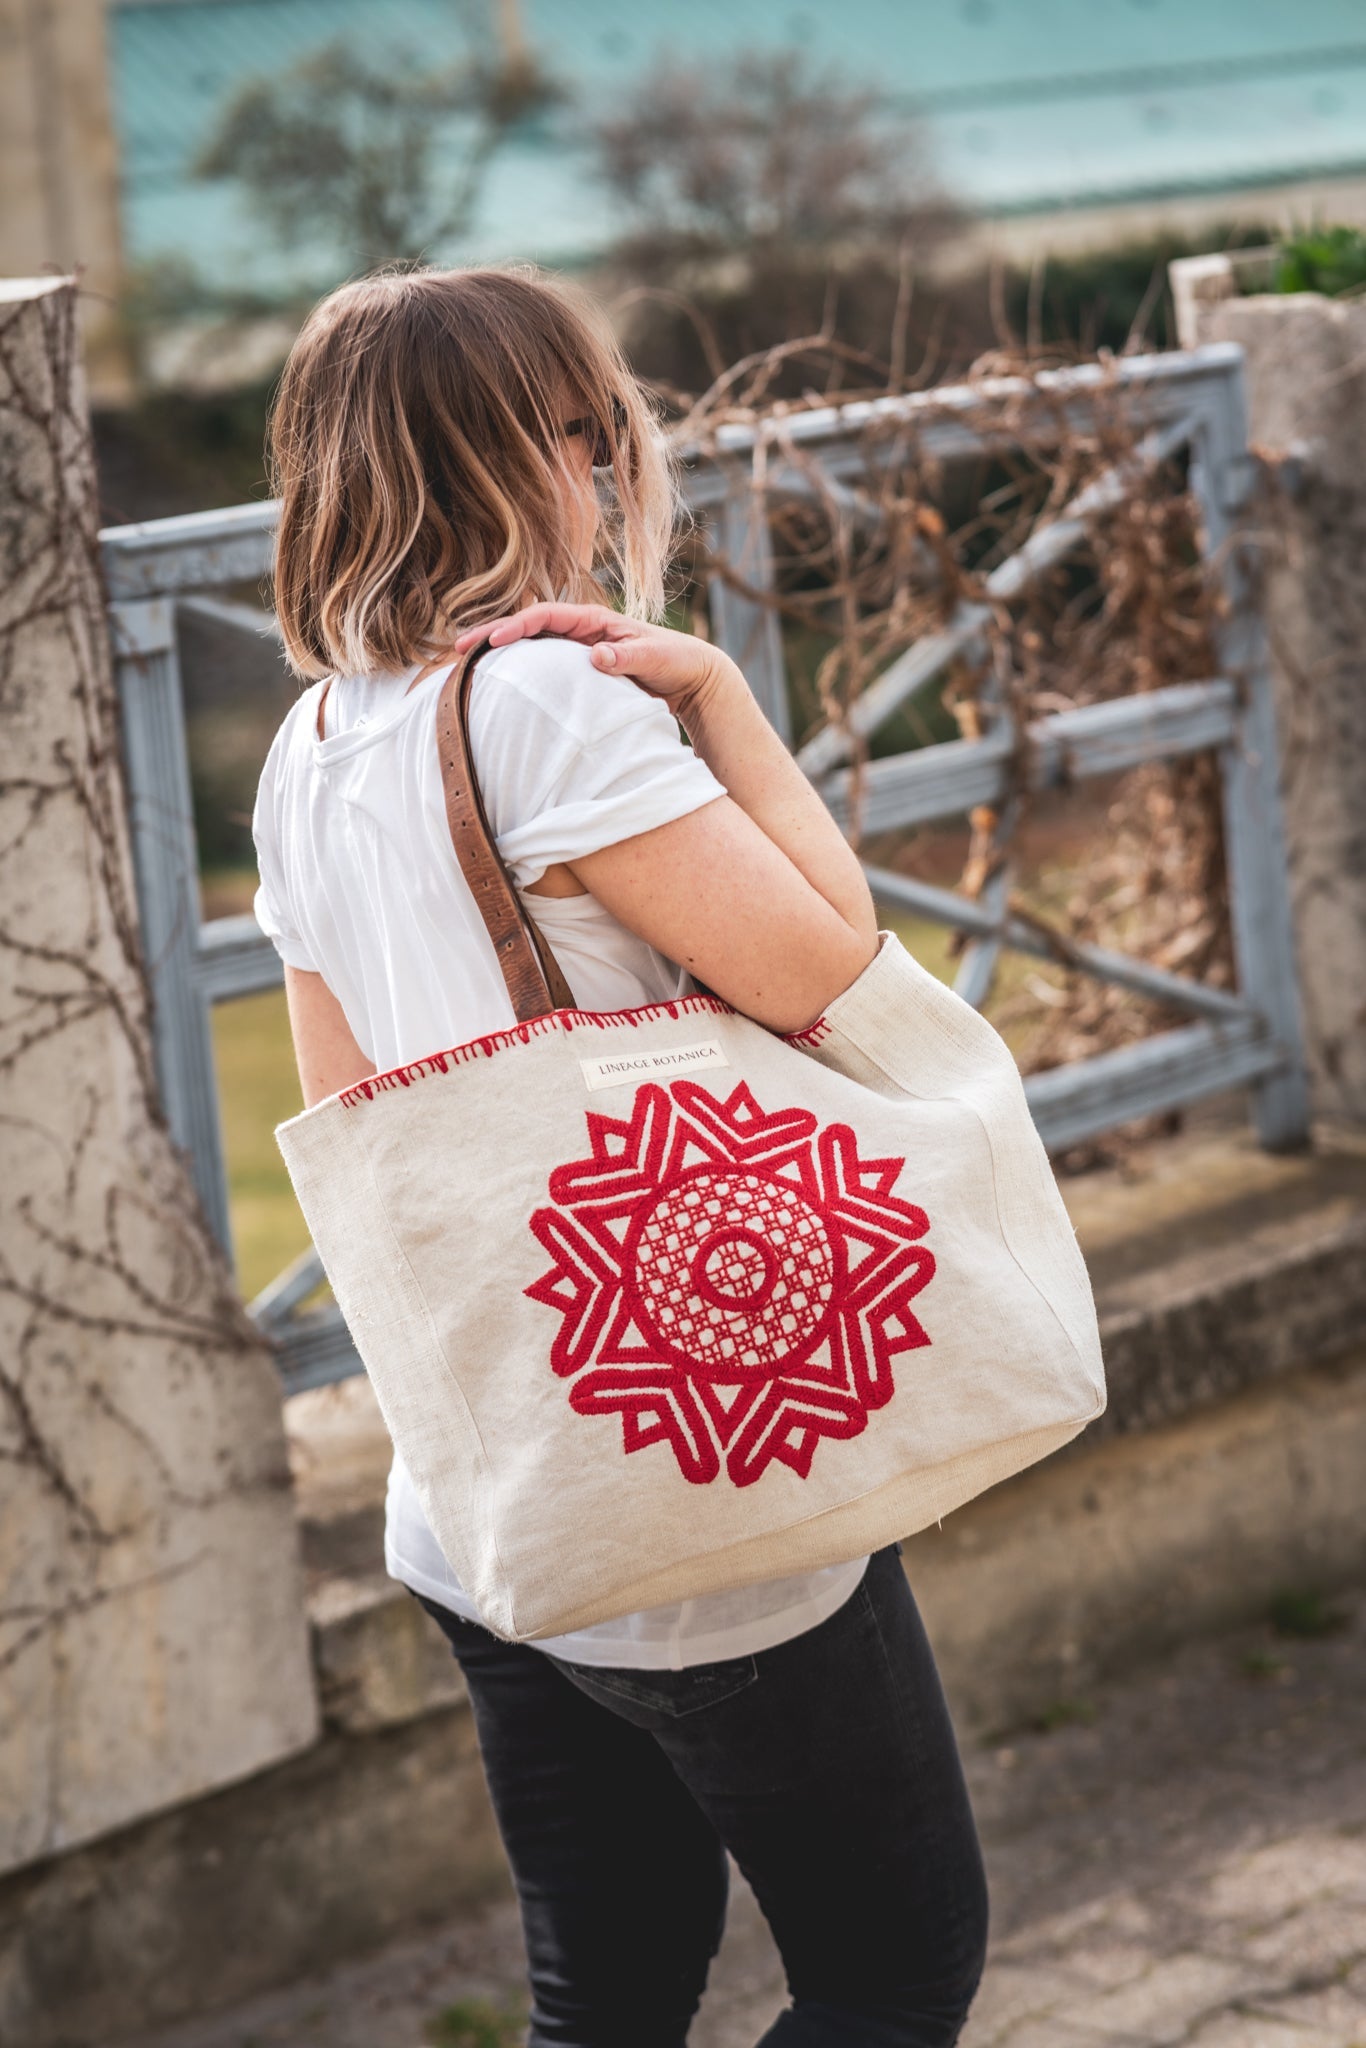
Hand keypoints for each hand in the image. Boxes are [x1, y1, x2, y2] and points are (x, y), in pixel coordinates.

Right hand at [452, 602, 738, 718]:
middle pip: (527, 628)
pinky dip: (518, 672)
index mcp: (594, 621)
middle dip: (491, 635)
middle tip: (457, 650)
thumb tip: (596, 656)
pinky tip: (497, 687)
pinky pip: (541, 667)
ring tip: (464, 667)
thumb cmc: (675, 660)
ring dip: (498, 654)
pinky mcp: (579, 670)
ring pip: (529, 648)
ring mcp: (577, 650)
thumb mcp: (655, 657)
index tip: (492, 643)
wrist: (691, 674)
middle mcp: (580, 631)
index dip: (516, 627)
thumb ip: (627, 656)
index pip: (545, 617)